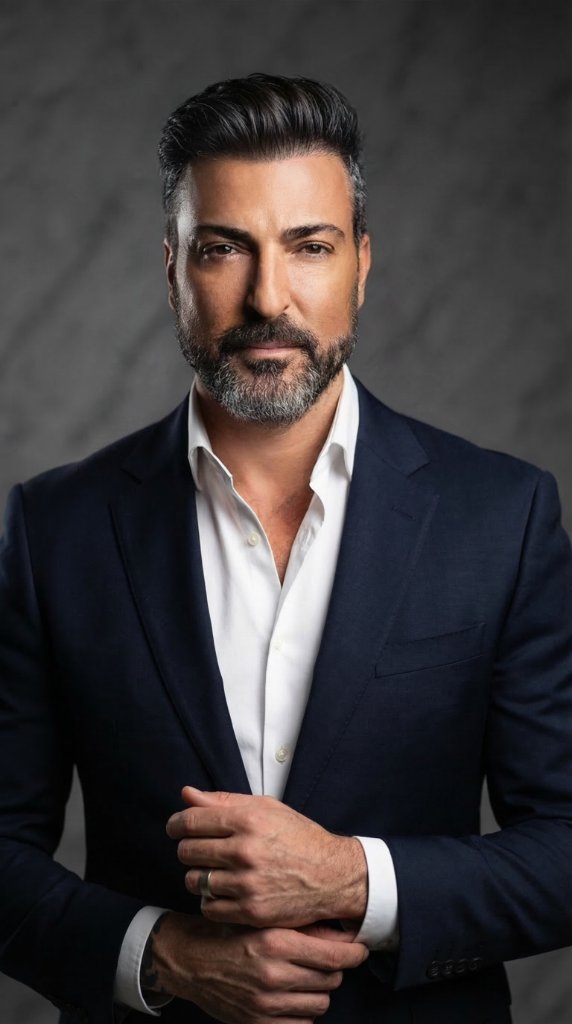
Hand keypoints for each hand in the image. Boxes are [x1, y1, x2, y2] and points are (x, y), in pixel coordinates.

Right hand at [145, 911, 368, 1023]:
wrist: (190, 960)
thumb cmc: (229, 931)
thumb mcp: (264, 917)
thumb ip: (302, 924)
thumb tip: (342, 932)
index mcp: (276, 942)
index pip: (335, 956)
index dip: (355, 953)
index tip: (360, 949)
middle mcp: (273, 974)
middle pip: (331, 979)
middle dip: (335, 969)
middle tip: (330, 959)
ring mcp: (265, 1003)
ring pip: (320, 1003)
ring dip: (321, 990)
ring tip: (311, 977)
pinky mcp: (258, 1023)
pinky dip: (304, 1012)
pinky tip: (295, 996)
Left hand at [166, 787, 367, 928]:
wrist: (333, 876)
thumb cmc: (298, 838)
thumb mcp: (266, 809)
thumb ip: (223, 801)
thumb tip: (186, 794)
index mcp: (247, 820)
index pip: (190, 821)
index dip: (176, 825)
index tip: (176, 828)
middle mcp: (245, 850)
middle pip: (187, 851)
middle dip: (187, 850)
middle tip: (199, 851)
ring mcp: (247, 883)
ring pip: (194, 881)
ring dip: (198, 876)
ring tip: (213, 872)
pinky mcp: (251, 911)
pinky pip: (208, 907)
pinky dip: (210, 900)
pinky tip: (223, 891)